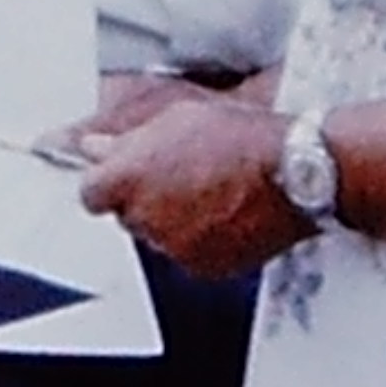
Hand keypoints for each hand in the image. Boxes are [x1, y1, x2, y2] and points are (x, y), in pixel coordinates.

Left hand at [79, 95, 311, 278]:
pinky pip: (189, 255)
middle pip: (127, 215)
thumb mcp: (177, 118)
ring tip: (211, 191)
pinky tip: (225, 213)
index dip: (110, 182)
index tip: (126, 174)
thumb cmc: (241, 138)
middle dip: (144, 199)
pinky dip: (200, 240)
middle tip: (181, 175)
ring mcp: (173, 248)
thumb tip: (96, 148)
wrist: (294, 172)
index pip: (91, 193)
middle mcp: (144, 219)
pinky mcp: (203, 267)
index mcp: (128, 179)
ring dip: (173, 220)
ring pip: (158, 237)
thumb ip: (128, 140)